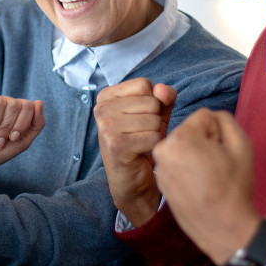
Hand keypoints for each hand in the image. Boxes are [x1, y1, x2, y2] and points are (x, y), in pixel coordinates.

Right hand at [93, 78, 176, 226]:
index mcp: (106, 96)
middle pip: (151, 102)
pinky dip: (154, 147)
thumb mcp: (155, 114)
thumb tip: (164, 90)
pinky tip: (142, 154)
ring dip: (155, 134)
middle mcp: (101, 109)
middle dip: (155, 120)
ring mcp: (106, 127)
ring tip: (142, 144)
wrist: (133, 181)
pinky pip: (153, 137)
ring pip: (154, 120)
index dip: (153, 102)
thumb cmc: (143, 143)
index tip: (141, 119)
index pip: (144, 84)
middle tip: (142, 135)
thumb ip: (163, 97)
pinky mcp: (116, 145)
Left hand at [152, 109, 259, 264]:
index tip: (222, 153)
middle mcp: (163, 150)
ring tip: (208, 177)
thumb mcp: (241, 144)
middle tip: (216, 166)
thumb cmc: (233, 186)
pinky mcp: (160, 181)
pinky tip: (199, 186)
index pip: (204, 117)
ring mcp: (159, 167)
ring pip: (184, 148)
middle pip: (191, 132)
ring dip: (195, 157)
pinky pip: (177, 164)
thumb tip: (211, 118)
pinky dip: (187, 170)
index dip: (219, 134)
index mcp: (180, 137)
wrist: (222, 227)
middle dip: (205, 143)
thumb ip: (224, 119)